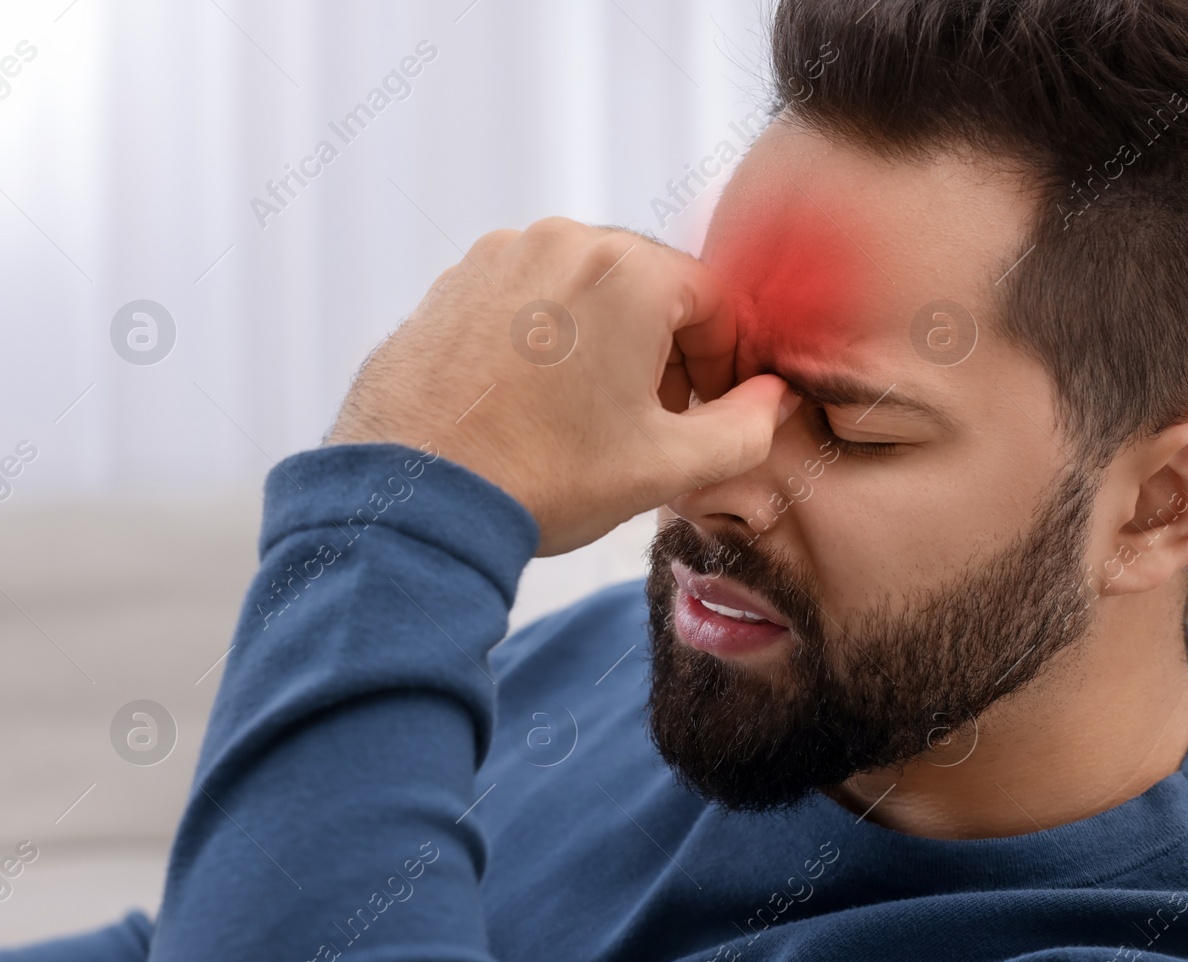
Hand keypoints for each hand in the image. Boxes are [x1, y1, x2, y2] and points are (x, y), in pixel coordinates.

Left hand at [326, 218, 798, 555]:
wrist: (415, 497)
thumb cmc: (543, 477)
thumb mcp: (667, 466)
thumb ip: (745, 428)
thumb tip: (772, 399)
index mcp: (628, 270)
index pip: (714, 301)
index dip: (726, 363)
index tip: (711, 412)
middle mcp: (563, 240)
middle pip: (650, 287)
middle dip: (668, 350)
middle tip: (657, 421)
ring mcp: (500, 256)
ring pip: (586, 290)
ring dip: (609, 342)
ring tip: (593, 417)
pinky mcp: (455, 282)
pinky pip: (529, 297)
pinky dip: (550, 338)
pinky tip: (539, 403)